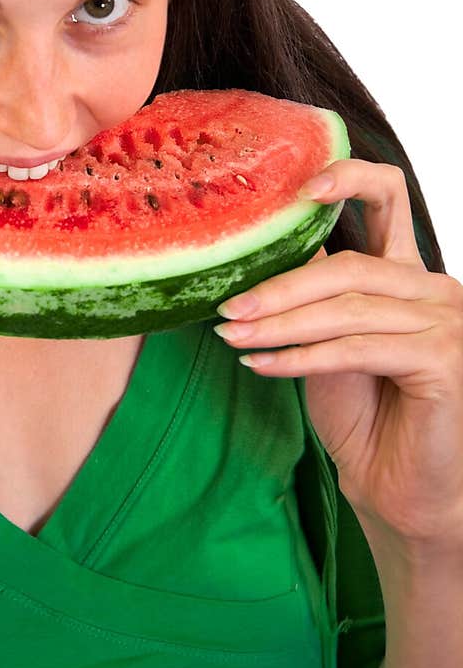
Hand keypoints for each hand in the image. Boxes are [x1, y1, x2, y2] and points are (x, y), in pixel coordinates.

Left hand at [212, 159, 462, 552]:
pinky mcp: (445, 360)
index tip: (298, 188)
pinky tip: (262, 366)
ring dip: (281, 325)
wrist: (397, 489)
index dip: (349, 178)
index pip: (389, 198)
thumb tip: (260, 248)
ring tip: (232, 338)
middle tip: (227, 307)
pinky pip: (358, 349)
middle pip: (350, 265)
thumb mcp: (326, 342)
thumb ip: (311, 296)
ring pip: (347, 308)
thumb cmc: (363, 415)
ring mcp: (447, 322)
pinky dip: (303, 357)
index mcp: (408, 273)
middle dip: (280, 286)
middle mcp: (435, 288)